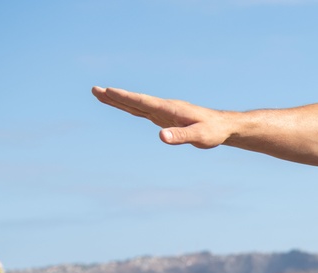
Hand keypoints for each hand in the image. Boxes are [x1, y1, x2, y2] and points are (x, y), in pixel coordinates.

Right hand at [91, 87, 231, 148]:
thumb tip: (161, 137)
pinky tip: (122, 105)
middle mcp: (164, 107)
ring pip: (137, 105)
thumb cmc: (213, 131)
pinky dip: (130, 107)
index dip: (125, 98)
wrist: (222, 126)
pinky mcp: (164, 117)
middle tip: (94, 90)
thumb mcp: (199, 137)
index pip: (143, 102)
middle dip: (114, 97)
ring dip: (119, 100)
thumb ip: (181, 136)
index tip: (108, 91)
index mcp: (170, 109)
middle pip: (135, 101)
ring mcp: (163, 112)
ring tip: (100, 94)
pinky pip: (143, 111)